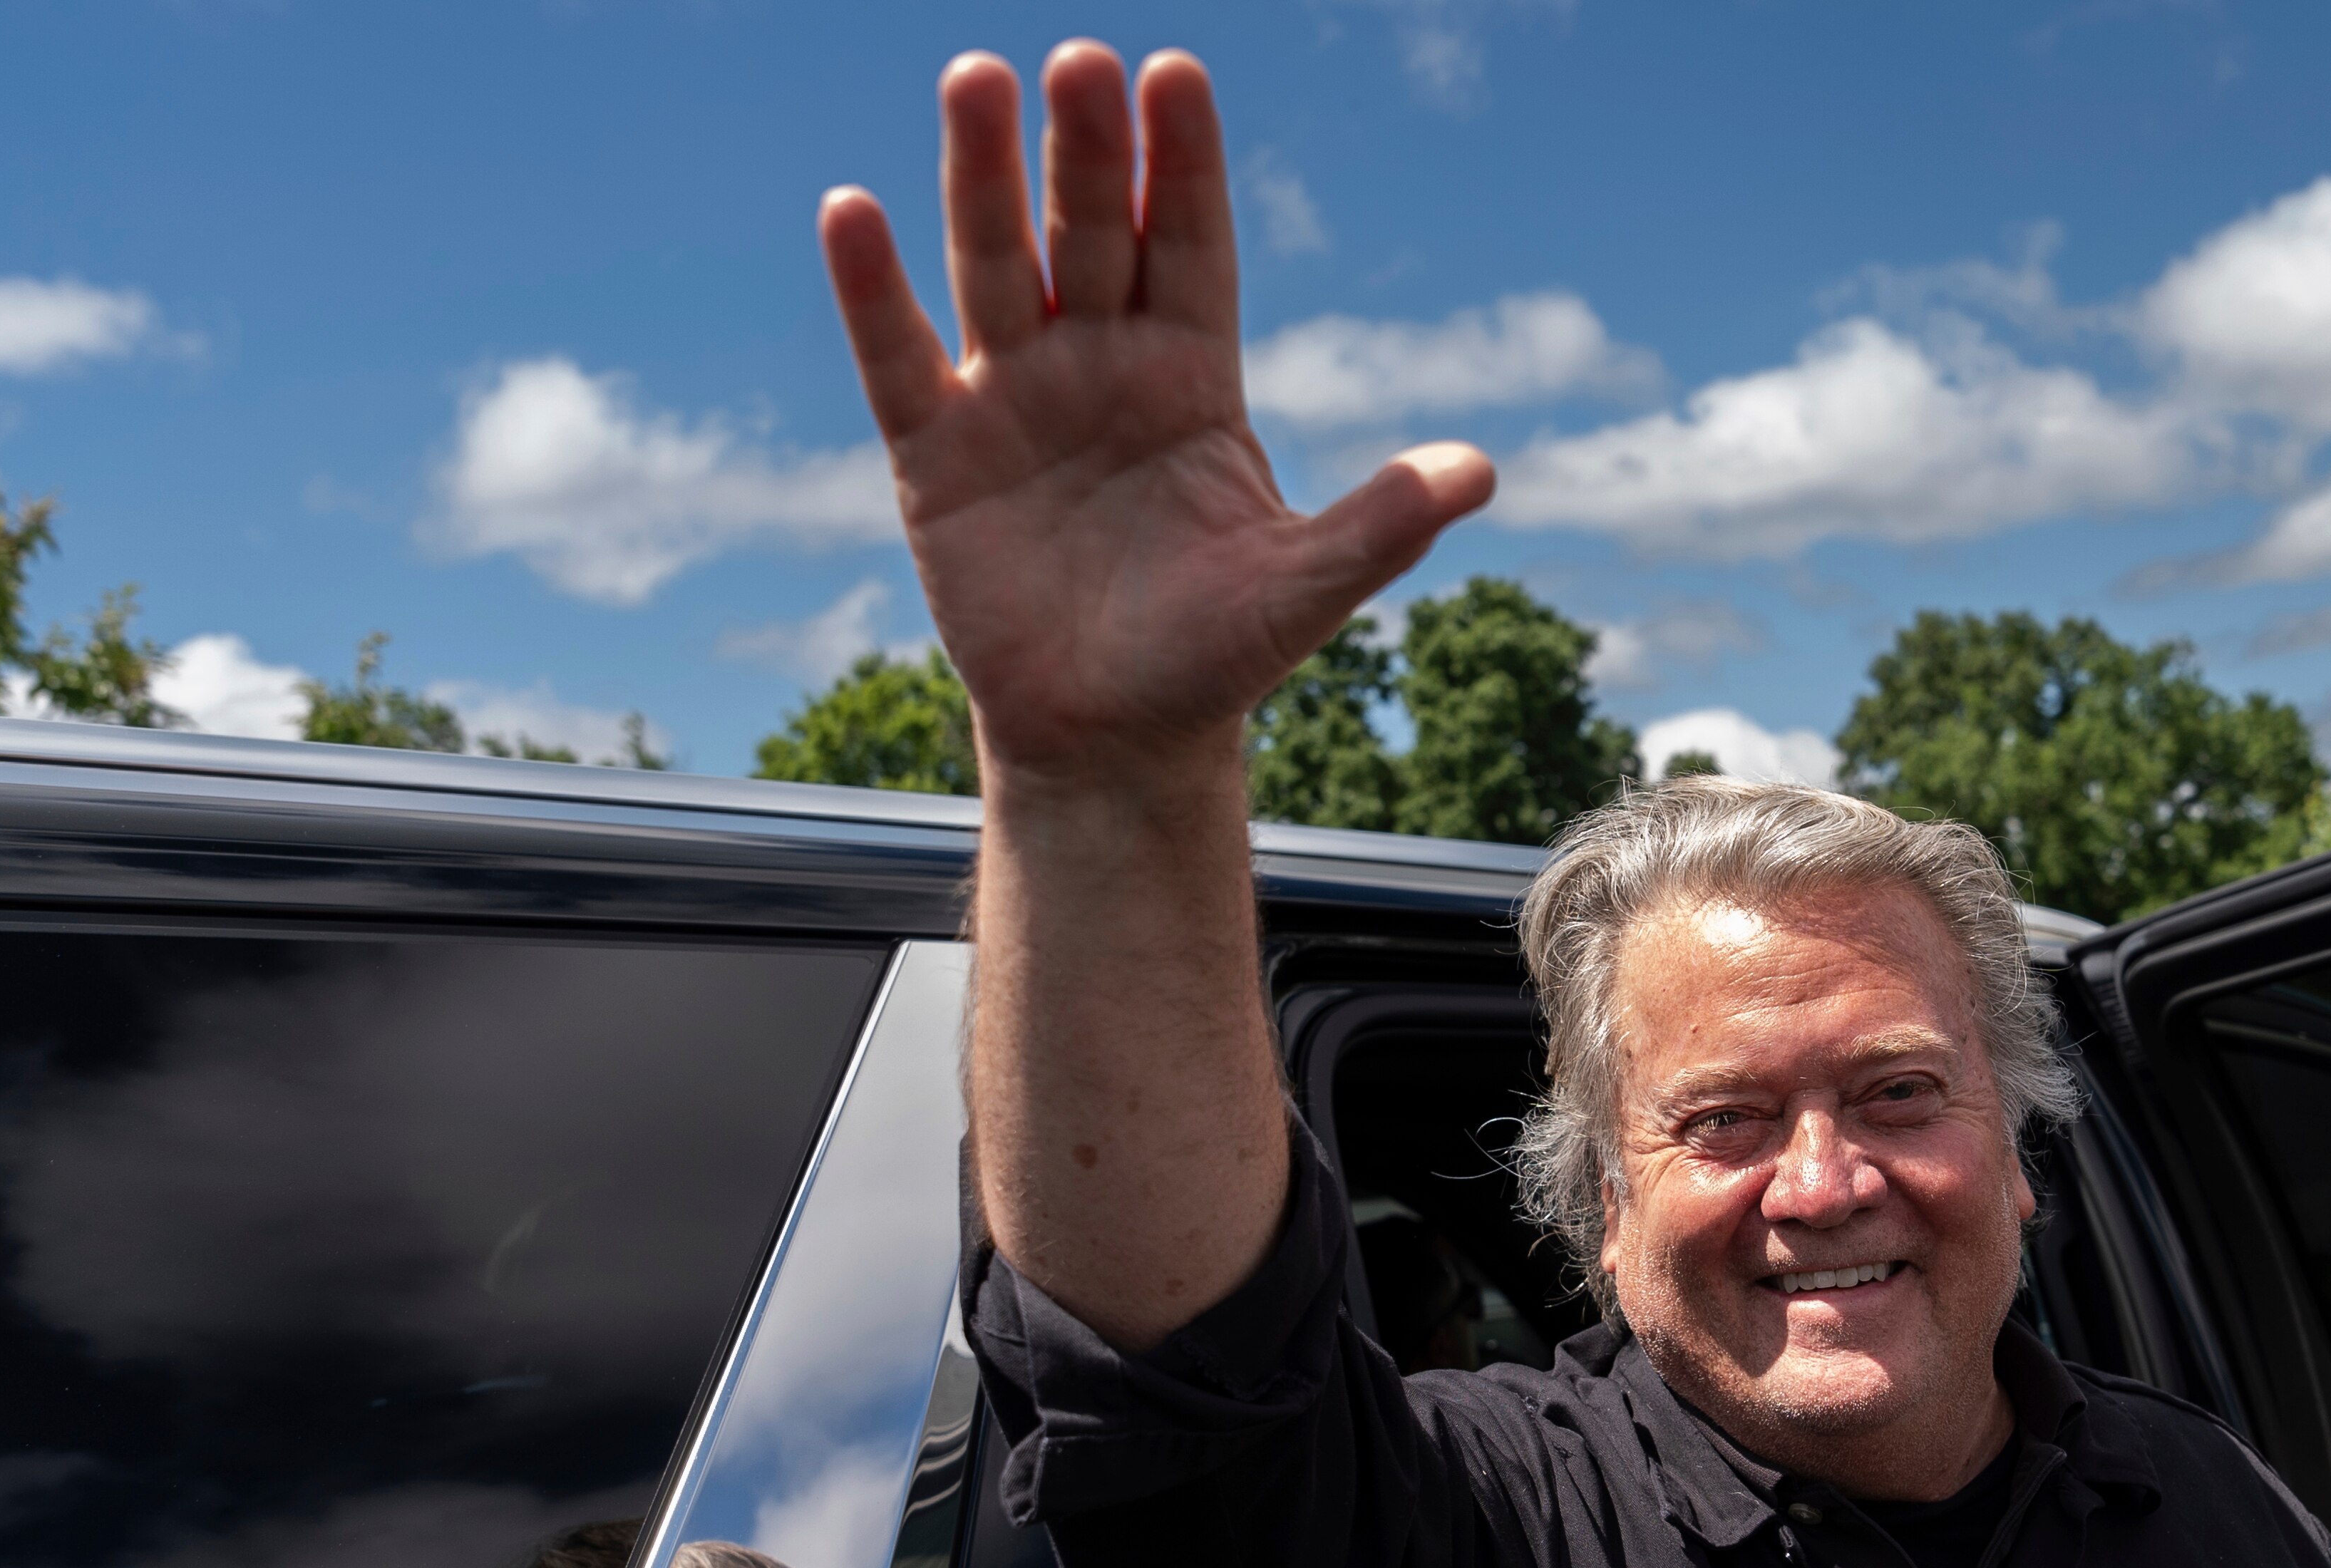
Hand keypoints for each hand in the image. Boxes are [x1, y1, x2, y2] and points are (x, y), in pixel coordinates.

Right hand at [820, 43, 1492, 790]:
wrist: (1112, 737)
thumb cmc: (1212, 655)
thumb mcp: (1301, 591)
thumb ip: (1379, 525)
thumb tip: (1480, 471)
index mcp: (1193, 375)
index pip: (1190, 243)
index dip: (1181, 165)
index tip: (1175, 74)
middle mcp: (1101, 362)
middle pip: (1091, 231)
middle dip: (1085, 149)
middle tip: (1078, 62)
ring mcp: (1014, 397)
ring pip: (997, 264)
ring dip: (983, 176)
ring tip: (976, 79)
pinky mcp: (936, 452)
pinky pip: (899, 358)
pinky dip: (871, 290)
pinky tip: (851, 209)